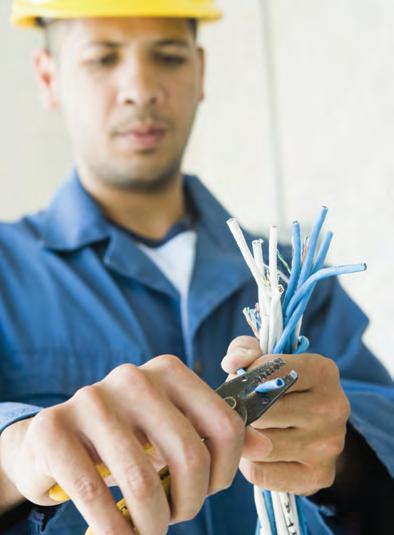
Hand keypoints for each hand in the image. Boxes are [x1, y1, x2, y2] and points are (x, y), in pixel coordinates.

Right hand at [0, 356, 243, 534]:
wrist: (54, 443)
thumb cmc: (124, 440)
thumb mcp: (171, 431)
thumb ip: (215, 435)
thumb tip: (263, 446)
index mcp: (169, 371)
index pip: (225, 424)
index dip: (225, 472)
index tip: (209, 492)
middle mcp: (133, 377)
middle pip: (189, 455)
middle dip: (189, 504)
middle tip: (175, 518)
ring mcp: (91, 399)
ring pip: (142, 480)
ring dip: (151, 523)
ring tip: (147, 530)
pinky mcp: (53, 427)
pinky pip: (95, 494)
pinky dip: (113, 530)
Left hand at [221, 336, 349, 495]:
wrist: (314, 429)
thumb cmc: (282, 386)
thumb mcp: (264, 357)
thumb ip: (244, 350)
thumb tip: (232, 365)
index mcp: (323, 370)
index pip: (272, 371)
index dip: (245, 377)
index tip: (239, 382)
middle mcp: (333, 407)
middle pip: (262, 411)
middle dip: (240, 410)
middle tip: (234, 409)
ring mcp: (329, 444)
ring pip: (259, 444)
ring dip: (243, 437)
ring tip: (244, 428)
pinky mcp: (319, 476)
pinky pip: (261, 472)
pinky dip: (248, 462)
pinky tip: (254, 451)